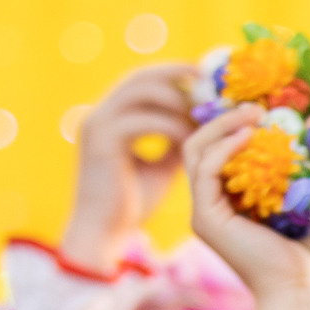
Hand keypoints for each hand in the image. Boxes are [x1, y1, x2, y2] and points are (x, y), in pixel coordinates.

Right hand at [60, 65, 196, 273]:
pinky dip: (169, 125)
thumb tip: (201, 128)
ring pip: (140, 91)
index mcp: (111, 118)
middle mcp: (100, 115)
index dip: (174, 75)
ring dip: (176, 98)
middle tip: (212, 83)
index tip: (207, 79)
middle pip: (141, 76)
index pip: (143, 81)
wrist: (101, 234)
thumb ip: (176, 143)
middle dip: (177, 75)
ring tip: (204, 111)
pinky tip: (189, 138)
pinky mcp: (101, 143)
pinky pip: (142, 120)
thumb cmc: (129, 206)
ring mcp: (97, 126)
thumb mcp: (161, 168)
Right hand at [184, 106, 309, 309]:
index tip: (259, 103)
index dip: (230, 121)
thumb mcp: (302, 196)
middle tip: (256, 104)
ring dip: (223, 125)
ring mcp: (203, 211)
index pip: (215, 147)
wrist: (298, 287)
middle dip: (225, 117)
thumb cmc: (304, 248)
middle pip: (200, 143)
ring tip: (254, 112)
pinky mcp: (205, 219)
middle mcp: (208, 203)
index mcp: (225, 198)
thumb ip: (300, 165)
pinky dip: (224, 147)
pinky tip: (250, 135)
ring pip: (196, 150)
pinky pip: (204, 170)